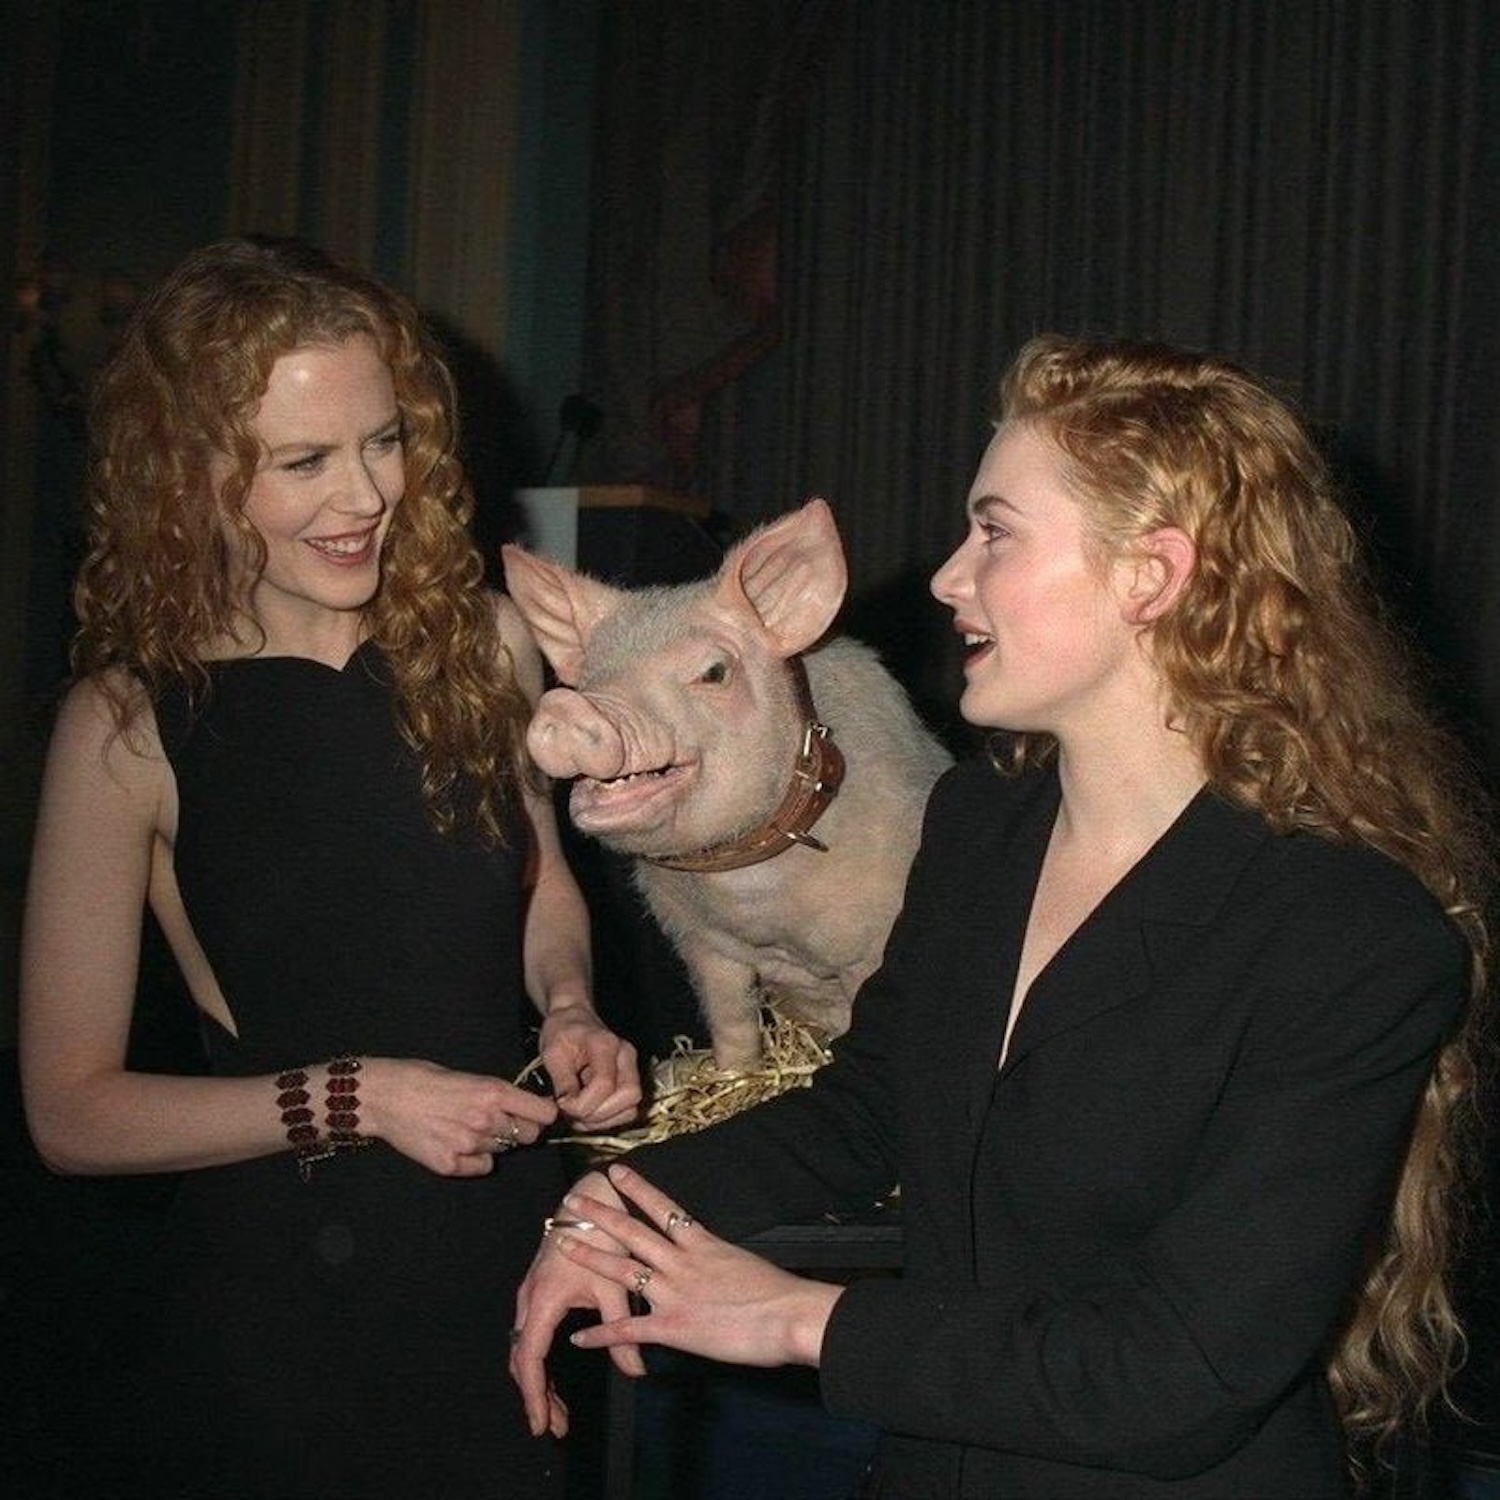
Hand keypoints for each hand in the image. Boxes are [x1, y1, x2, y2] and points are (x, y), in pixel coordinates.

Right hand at [359, 1057, 558, 1175]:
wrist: (385, 1096)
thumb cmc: (425, 1078)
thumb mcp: (469, 1076)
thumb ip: (497, 1095)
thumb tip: (522, 1108)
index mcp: (494, 1092)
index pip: (543, 1113)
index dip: (545, 1114)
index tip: (542, 1114)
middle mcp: (486, 1120)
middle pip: (528, 1136)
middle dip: (520, 1129)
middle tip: (500, 1121)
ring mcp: (468, 1145)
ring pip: (503, 1150)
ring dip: (493, 1141)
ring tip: (466, 1126)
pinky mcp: (450, 1165)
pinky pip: (481, 1166)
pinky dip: (475, 1159)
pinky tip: (455, 1143)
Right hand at [511, 1169, 641, 1437]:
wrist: (590, 1197)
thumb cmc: (604, 1235)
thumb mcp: (617, 1285)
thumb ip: (623, 1331)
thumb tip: (637, 1372)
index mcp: (544, 1299)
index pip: (530, 1358)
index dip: (535, 1395)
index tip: (542, 1424)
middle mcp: (530, 1300)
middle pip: (523, 1360)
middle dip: (537, 1396)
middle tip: (556, 1426)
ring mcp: (530, 1296)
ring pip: (525, 1349)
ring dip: (539, 1381)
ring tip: (559, 1411)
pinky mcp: (537, 1293)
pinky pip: (531, 1335)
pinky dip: (540, 1362)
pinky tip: (555, 1378)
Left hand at [538, 1006, 640, 1130]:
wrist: (573, 1018)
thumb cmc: (561, 1031)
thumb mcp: (552, 1052)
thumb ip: (562, 1080)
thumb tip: (568, 1107)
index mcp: (606, 1045)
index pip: (605, 1084)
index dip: (583, 1103)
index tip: (563, 1104)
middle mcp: (625, 1056)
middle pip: (628, 1097)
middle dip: (598, 1114)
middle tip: (573, 1114)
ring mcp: (631, 1069)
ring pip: (631, 1107)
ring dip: (605, 1120)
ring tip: (579, 1115)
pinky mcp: (629, 1080)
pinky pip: (628, 1110)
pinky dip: (609, 1119)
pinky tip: (589, 1113)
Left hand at [557, 1163, 842, 1369]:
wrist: (789, 1315)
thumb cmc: (778, 1293)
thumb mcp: (743, 1265)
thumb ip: (720, 1262)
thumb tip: (715, 1264)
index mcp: (703, 1243)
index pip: (664, 1208)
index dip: (638, 1188)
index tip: (617, 1170)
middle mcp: (682, 1261)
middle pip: (633, 1231)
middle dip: (600, 1214)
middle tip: (572, 1198)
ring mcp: (674, 1292)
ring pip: (622, 1270)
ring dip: (590, 1258)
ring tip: (562, 1247)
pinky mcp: (673, 1326)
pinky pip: (629, 1329)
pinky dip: (601, 1334)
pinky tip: (579, 1337)